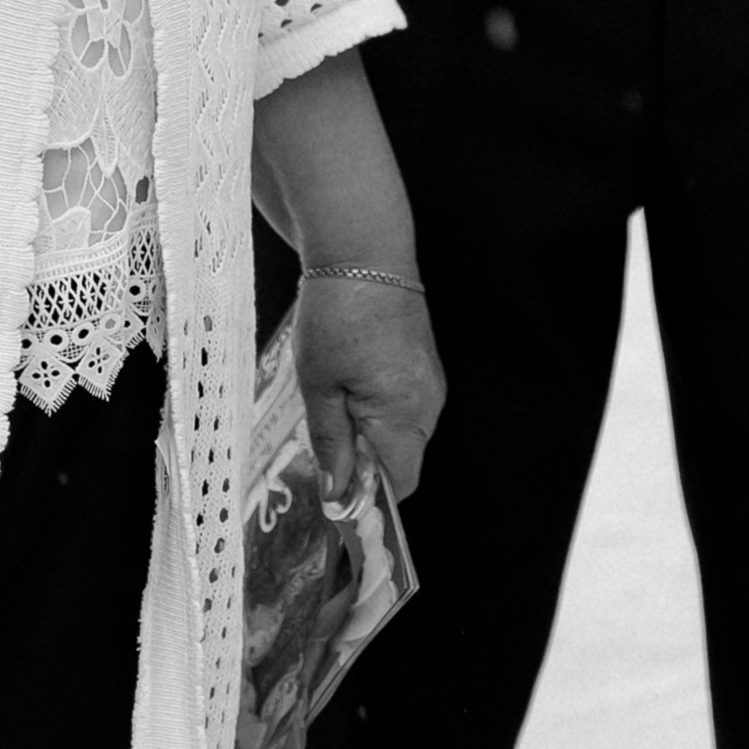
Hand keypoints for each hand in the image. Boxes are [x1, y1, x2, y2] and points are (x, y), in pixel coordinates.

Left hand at [292, 274, 444, 506]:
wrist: (363, 250)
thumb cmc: (337, 312)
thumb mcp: (319, 384)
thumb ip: (331, 443)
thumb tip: (338, 493)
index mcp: (406, 414)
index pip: (400, 484)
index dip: (368, 499)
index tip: (334, 497)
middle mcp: (428, 404)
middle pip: (400, 461)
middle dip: (363, 464)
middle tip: (321, 443)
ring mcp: (430, 383)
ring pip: (400, 434)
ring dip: (366, 435)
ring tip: (331, 403)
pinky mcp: (423, 365)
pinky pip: (403, 407)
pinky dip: (376, 410)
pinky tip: (346, 384)